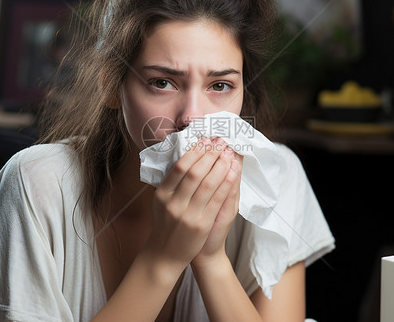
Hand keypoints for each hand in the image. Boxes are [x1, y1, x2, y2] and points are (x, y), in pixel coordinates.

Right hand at [142, 137, 235, 269]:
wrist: (165, 254)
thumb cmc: (166, 223)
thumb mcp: (161, 201)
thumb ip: (172, 182)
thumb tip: (187, 156)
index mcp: (162, 194)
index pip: (180, 167)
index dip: (195, 151)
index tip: (205, 140)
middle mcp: (174, 203)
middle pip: (195, 172)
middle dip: (210, 154)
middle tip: (220, 142)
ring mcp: (188, 215)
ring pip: (208, 184)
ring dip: (220, 165)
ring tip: (228, 152)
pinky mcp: (202, 224)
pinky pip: (217, 199)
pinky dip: (226, 183)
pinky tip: (232, 171)